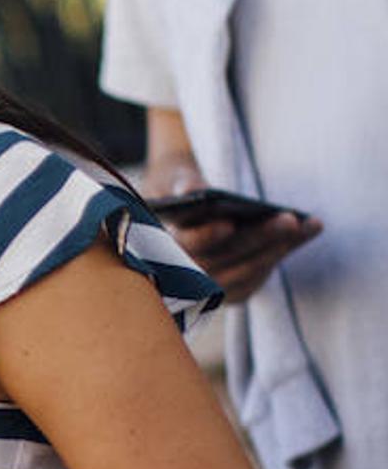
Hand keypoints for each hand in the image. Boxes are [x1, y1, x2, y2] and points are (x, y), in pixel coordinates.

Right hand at [143, 159, 320, 303]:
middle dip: (258, 240)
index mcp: (158, 243)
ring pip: (247, 270)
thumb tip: (190, 191)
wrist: (180, 204)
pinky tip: (305, 232)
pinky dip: (282, 253)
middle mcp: (180, 272)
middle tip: (288, 219)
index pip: (183, 246)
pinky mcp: (230, 290)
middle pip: (224, 261)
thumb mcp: (170, 178)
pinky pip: (259, 276)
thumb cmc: (174, 185)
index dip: (205, 237)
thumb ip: (179, 182)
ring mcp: (205, 286)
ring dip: (280, 248)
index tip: (228, 224)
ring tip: (310, 223)